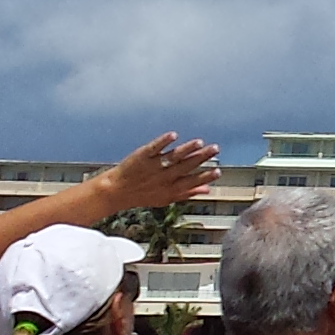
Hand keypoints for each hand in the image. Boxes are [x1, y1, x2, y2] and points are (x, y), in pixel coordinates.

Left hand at [94, 134, 222, 219]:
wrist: (116, 190)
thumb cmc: (143, 195)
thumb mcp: (166, 198)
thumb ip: (187, 193)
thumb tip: (207, 190)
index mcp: (170, 188)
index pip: (192, 181)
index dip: (205, 177)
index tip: (217, 171)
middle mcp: (164, 177)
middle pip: (185, 166)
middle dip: (201, 158)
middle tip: (215, 149)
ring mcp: (153, 165)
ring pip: (173, 156)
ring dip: (186, 149)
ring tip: (199, 142)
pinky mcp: (143, 155)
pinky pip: (155, 148)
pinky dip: (164, 141)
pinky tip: (174, 135)